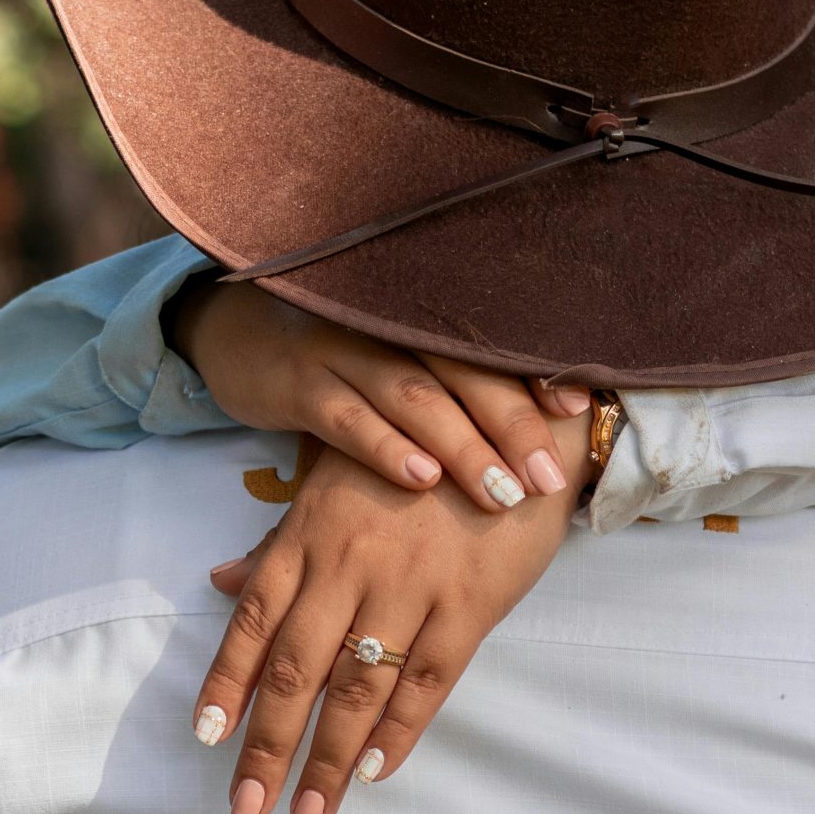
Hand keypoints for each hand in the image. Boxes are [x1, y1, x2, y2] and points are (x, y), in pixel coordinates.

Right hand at [167, 277, 589, 514]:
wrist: (234, 332)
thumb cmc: (333, 362)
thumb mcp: (390, 362)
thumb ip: (445, 387)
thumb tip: (527, 436)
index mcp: (418, 319)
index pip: (489, 345)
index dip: (535, 375)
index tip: (579, 411)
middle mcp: (386, 326)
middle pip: (463, 372)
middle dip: (512, 426)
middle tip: (550, 480)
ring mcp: (340, 349)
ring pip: (414, 397)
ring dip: (461, 447)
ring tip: (501, 494)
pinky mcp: (295, 381)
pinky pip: (347, 417)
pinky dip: (385, 448)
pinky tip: (419, 480)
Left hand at [194, 407, 593, 813]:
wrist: (512, 424)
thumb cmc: (413, 459)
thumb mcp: (332, 483)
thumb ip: (278, 542)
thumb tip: (219, 583)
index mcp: (308, 537)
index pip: (253, 623)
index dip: (227, 684)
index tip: (207, 739)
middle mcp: (349, 566)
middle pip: (295, 671)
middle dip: (267, 746)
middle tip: (245, 807)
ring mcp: (409, 587)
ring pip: (356, 689)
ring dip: (327, 760)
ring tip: (306, 813)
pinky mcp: (469, 604)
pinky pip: (427, 681)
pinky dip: (399, 731)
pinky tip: (372, 772)